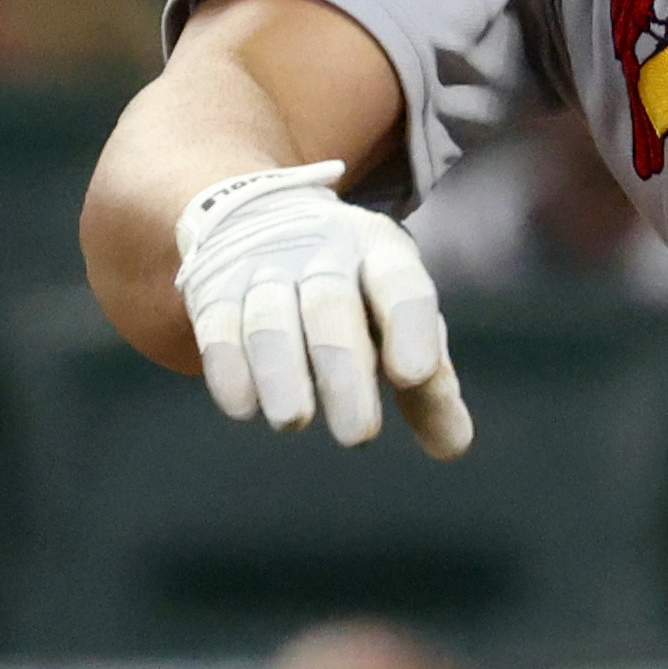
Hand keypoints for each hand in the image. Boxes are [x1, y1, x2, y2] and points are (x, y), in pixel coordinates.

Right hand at [174, 160, 475, 456]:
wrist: (265, 221)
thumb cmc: (354, 293)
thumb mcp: (396, 320)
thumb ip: (429, 385)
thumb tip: (453, 447)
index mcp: (381, 252)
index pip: (400, 285)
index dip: (409, 329)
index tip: (413, 378)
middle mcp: (321, 250)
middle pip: (330, 305)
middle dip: (343, 372)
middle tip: (358, 435)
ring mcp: (263, 266)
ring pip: (269, 318)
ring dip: (281, 373)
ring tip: (294, 422)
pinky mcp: (214, 290)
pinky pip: (218, 328)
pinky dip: (228, 368)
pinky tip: (244, 406)